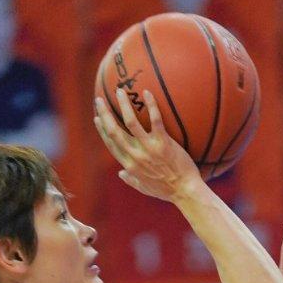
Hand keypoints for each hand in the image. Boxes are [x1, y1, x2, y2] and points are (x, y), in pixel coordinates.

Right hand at [94, 87, 203, 201]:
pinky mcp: (163, 142)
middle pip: (114, 131)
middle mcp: (136, 156)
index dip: (102, 129)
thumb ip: (131, 180)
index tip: (97, 117)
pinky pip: (155, 119)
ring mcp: (149, 148)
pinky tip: (146, 92)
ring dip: (123, 104)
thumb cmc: (167, 191)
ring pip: (130, 122)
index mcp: (130, 165)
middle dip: (105, 114)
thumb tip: (121, 173)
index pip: (111, 144)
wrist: (185, 191)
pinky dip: (150, 104)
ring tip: (120, 91)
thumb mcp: (145, 188)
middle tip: (100, 100)